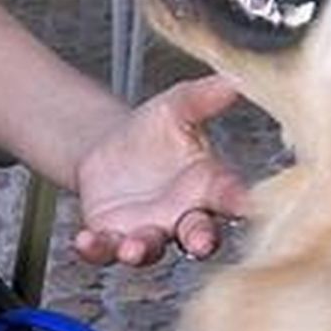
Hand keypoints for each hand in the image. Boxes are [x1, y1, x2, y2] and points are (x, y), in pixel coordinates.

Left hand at [74, 75, 247, 265]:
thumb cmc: (154, 131)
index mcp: (207, 187)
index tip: (248, 205)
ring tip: (132, 249)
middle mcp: (181, 216)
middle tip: (201, 244)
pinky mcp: (112, 237)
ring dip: (141, 251)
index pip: (230, 197)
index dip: (239, 202)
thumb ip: (204, 97)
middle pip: (198, 235)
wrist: (111, 149)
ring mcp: (147, 231)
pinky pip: (104, 250)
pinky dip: (95, 249)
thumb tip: (236, 78)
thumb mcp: (177, 107)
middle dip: (200, 241)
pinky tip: (83, 241)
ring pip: (150, 249)